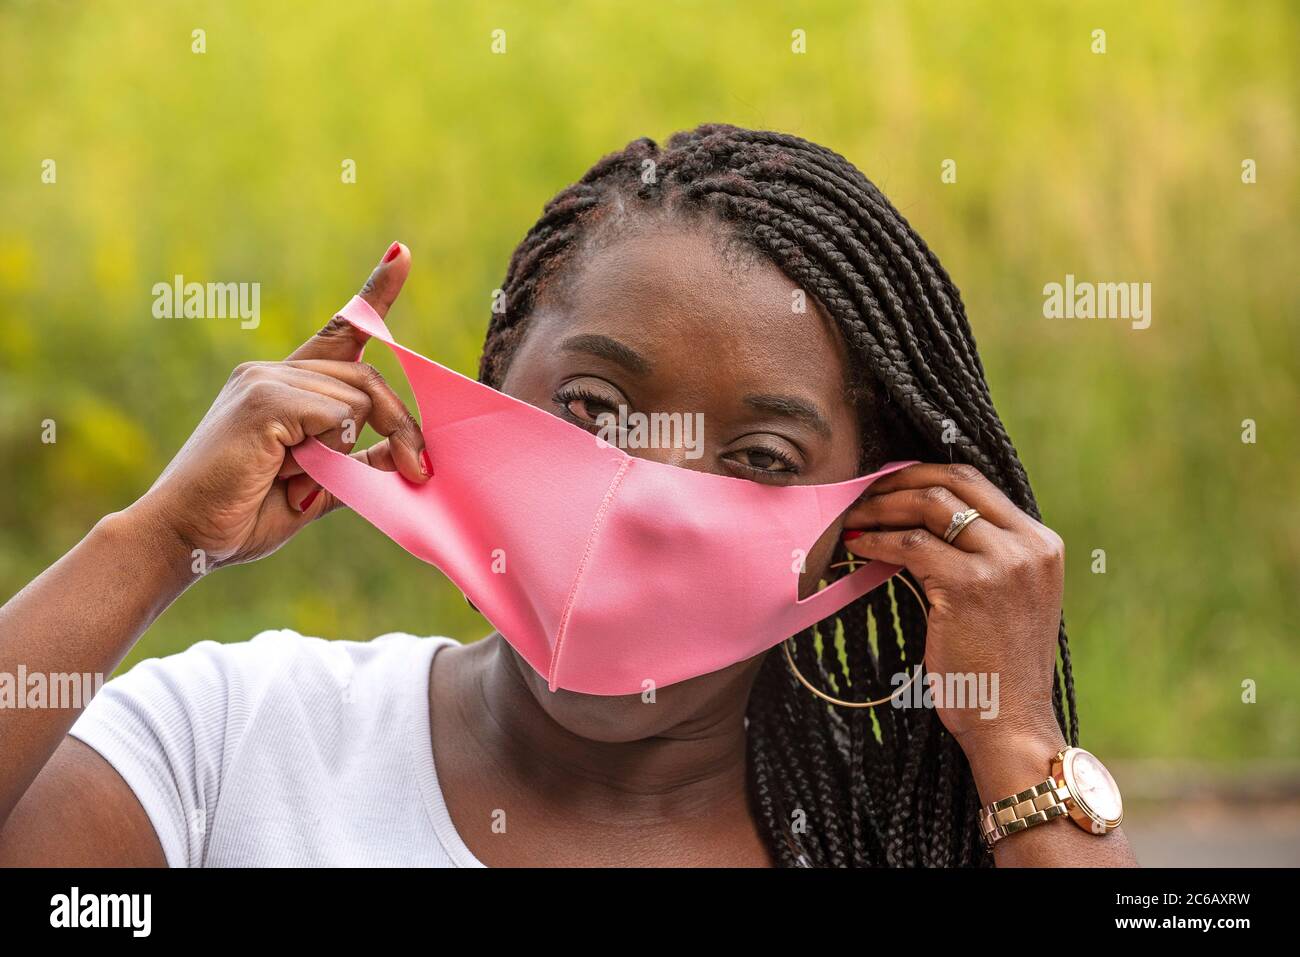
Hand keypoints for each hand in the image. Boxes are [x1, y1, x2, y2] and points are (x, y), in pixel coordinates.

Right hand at [127, 242, 429, 570]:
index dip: (374, 294)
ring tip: (303, 484)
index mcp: (286, 388)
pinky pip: (338, 417)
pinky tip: (288, 473)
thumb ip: (359, 464)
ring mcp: (265, 380)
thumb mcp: (319, 488)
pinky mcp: (264, 399)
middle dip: (402, 427)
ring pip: (359, 400)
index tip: (401, 254)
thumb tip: (407, 452)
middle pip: (368, 380)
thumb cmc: (242, 515)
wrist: (183, 540)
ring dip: (353, 451)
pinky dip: (330, 453)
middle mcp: (273, 373)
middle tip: (419, 470)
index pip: (340, 332)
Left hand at [841, 463, 1065, 750]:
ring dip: (882, 507)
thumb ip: (986, 556)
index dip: (926, 475)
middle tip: (864, 492)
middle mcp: (1029, 545)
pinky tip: (858, 547)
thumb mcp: (1010, 598)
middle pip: (954, 482)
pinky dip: (877, 541)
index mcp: (1041, 543)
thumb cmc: (998, 668)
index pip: (977, 483)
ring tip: (853, 518)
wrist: (1010, 722)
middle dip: (900, 481)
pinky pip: (909, 545)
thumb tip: (927, 519)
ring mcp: (1002, 563)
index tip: (890, 483)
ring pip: (930, 506)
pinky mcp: (969, 585)